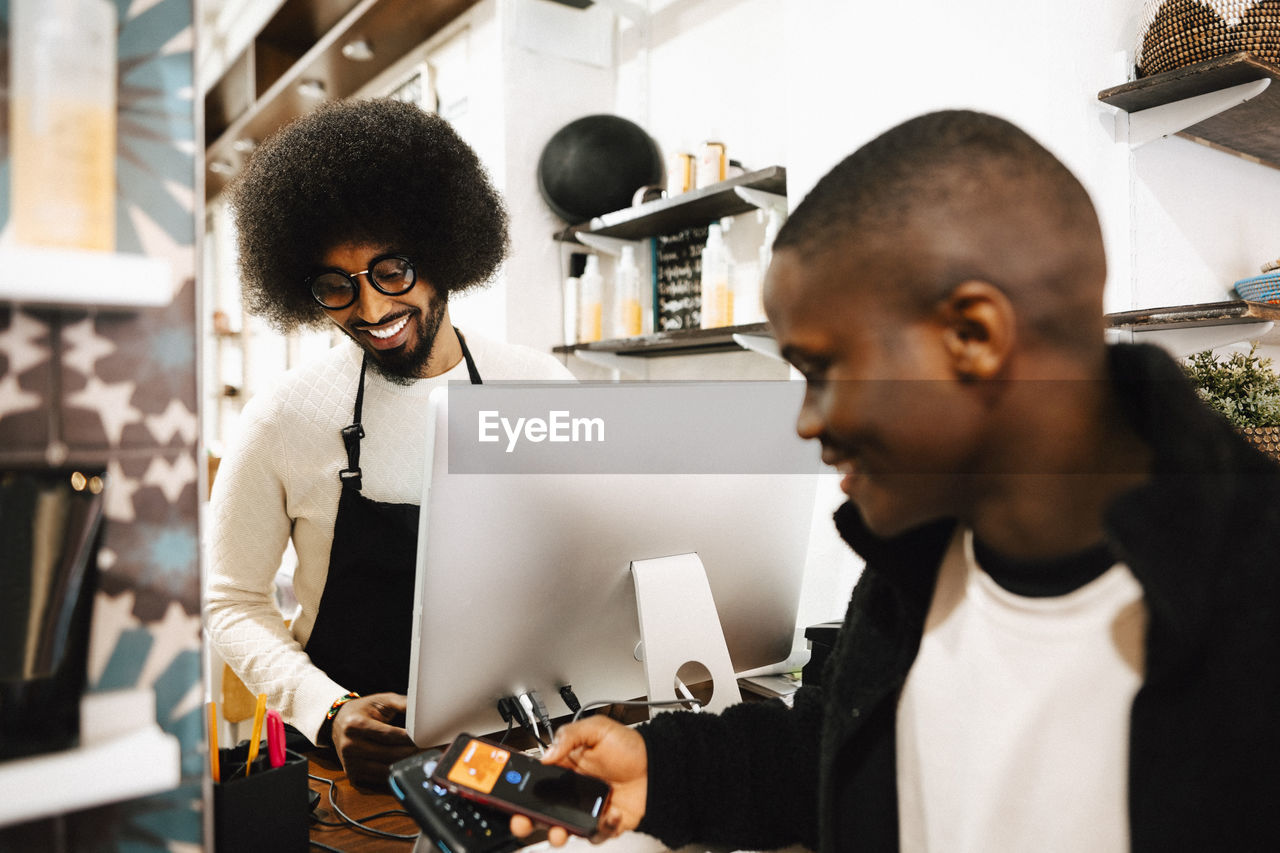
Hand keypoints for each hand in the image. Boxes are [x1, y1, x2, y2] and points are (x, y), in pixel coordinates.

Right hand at [330, 692, 418, 790]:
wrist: (337, 722)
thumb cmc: (363, 710)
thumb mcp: (381, 701)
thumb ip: (402, 703)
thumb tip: (424, 708)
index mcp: (356, 725)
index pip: (388, 735)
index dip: (409, 739)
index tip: (426, 739)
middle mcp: (350, 745)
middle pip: (389, 754)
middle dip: (413, 753)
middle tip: (431, 750)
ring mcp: (350, 762)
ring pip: (386, 769)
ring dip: (407, 766)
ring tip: (424, 759)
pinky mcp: (352, 774)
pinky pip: (379, 778)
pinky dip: (395, 774)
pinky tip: (408, 768)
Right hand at [509, 715, 647, 845]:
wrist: (657, 766)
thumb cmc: (630, 747)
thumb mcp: (597, 729)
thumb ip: (570, 736)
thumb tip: (547, 753)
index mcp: (565, 767)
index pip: (534, 779)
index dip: (518, 787)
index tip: (506, 792)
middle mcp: (572, 791)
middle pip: (540, 810)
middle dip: (526, 819)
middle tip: (522, 820)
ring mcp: (586, 809)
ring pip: (562, 828)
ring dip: (556, 833)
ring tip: (558, 830)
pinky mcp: (604, 824)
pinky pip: (595, 835)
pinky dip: (599, 830)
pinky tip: (608, 814)